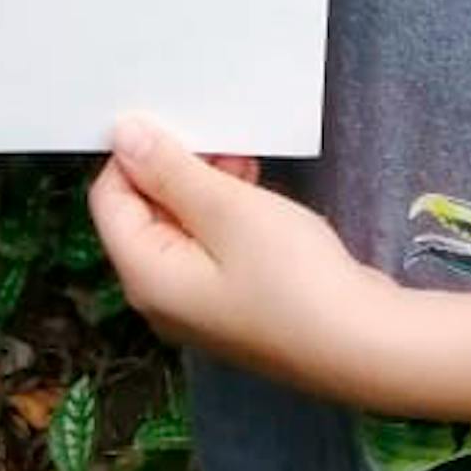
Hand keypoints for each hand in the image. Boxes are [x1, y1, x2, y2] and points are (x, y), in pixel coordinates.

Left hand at [88, 117, 395, 397]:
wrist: (361, 344)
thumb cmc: (292, 278)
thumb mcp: (228, 209)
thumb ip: (170, 170)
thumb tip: (122, 136)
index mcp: (144, 276)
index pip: (108, 198)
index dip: (135, 155)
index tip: (180, 126)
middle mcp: (160, 297)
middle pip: (143, 214)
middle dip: (177, 170)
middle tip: (225, 147)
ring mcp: (198, 307)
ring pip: (181, 228)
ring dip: (207, 189)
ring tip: (249, 168)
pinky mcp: (232, 305)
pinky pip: (211, 247)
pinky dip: (227, 215)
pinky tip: (260, 199)